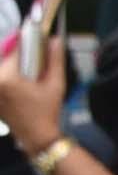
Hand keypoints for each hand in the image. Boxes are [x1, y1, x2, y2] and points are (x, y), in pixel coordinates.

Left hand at [0, 26, 66, 154]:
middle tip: (34, 59)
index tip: (34, 36)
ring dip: (14, 65)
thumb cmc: (47, 114)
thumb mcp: (56, 85)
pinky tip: (22, 86)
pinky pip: (2, 78)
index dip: (25, 40)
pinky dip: (9, 77)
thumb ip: (55, 60)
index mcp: (8, 78)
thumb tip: (54, 40)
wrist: (38, 138)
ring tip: (30, 76)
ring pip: (3, 68)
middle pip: (6, 57)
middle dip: (19, 55)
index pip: (14, 49)